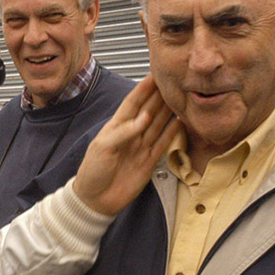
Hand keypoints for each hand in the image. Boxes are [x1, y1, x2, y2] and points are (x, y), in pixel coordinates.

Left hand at [72, 75, 182, 215]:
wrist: (96, 200)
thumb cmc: (93, 172)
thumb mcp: (102, 147)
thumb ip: (123, 131)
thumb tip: (144, 118)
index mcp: (116, 127)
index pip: (133, 102)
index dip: (144, 88)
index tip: (156, 73)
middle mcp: (131, 134)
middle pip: (149, 109)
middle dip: (160, 94)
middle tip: (174, 80)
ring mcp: (141, 147)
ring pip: (159, 124)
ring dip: (169, 110)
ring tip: (181, 95)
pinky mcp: (150, 161)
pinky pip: (164, 143)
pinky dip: (173, 132)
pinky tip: (181, 120)